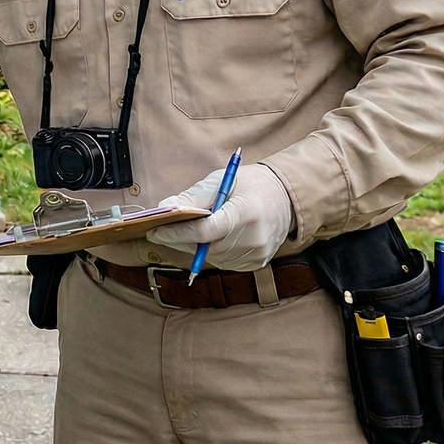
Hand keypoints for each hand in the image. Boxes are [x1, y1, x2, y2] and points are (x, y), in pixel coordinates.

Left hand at [144, 164, 292, 271]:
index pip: (206, 230)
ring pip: (212, 258)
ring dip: (194, 247)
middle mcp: (254, 237)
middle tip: (160, 231)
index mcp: (245, 212)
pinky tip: (209, 239)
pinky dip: (211, 253)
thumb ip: (194, 195)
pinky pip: (224, 263)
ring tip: (184, 233)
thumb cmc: (252, 185)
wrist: (287, 198)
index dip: (177, 232)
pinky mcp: (257, 263)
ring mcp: (257, 253)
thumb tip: (165, 207)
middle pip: (206, 247)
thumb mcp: (223, 180)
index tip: (155, 230)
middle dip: (180, 240)